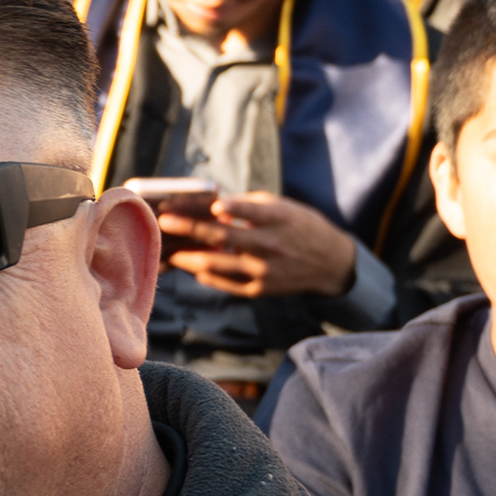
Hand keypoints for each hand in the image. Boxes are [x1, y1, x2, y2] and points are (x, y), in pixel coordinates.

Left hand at [165, 190, 359, 298]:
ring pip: (217, 264)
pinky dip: (206, 275)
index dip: (234, 209)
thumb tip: (208, 205)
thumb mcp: (281, 207)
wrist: (329, 263)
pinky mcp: (260, 289)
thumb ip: (246, 205)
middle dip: (190, 228)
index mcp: (279, 219)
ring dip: (188, 257)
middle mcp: (271, 246)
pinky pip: (225, 283)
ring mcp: (264, 271)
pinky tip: (192, 267)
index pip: (252, 212)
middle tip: (165, 222)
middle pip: (223, 237)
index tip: (214, 206)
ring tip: (170, 250)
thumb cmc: (298, 226)